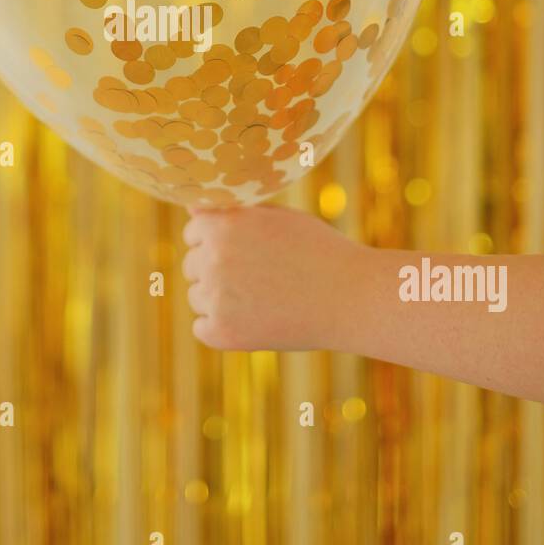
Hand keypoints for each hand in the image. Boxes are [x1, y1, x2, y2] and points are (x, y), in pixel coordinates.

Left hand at [182, 205, 364, 350]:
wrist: (352, 297)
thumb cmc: (319, 252)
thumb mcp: (277, 219)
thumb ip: (233, 214)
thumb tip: (192, 212)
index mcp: (223, 224)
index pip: (193, 232)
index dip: (218, 241)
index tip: (245, 253)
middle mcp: (214, 257)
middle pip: (191, 266)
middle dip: (216, 271)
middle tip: (258, 279)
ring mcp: (216, 296)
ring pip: (197, 298)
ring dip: (219, 300)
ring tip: (263, 300)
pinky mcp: (223, 332)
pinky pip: (202, 328)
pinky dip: (222, 328)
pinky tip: (255, 321)